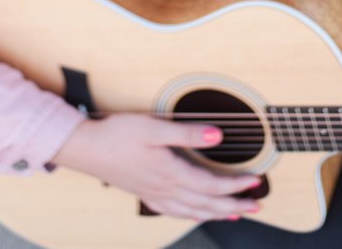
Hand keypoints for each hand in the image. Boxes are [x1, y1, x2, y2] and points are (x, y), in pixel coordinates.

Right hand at [50, 114, 260, 221]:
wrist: (85, 148)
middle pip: (207, 204)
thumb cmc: (116, 135)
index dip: (237, 185)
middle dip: (234, 205)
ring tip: (234, 214)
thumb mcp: (153, 127)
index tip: (256, 180)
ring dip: (216, 214)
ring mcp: (153, 193)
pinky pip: (173, 211)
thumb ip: (187, 133)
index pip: (212, 185)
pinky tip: (194, 212)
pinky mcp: (143, 192)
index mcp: (171, 173)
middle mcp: (165, 189)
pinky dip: (190, 214)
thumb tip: (218, 135)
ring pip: (192, 210)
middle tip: (257, 205)